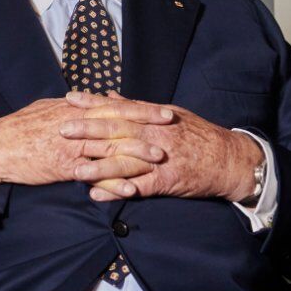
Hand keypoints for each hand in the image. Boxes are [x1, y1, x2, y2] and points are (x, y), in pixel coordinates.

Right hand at [0, 94, 175, 188]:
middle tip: (172, 127)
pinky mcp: (64, 168)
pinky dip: (113, 184)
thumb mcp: (48, 109)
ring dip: (136, 154)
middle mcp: (78, 125)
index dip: (142, 108)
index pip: (116, 106)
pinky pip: (93, 176)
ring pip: (110, 148)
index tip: (165, 109)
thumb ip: (73, 107)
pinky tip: (131, 190)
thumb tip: (90, 101)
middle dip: (147, 125)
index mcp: (76, 109)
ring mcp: (72, 147)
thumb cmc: (21, 127)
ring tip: (160, 159)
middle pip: (118, 123)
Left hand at [59, 93, 255, 202]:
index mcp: (154, 117)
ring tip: (74, 170)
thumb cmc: (198, 135)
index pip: (119, 107)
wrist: (228, 159)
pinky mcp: (166, 181)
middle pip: (117, 131)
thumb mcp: (170, 113)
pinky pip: (138, 187)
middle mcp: (155, 134)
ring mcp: (161, 158)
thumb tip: (111, 95)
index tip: (69, 99)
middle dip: (87, 131)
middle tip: (61, 129)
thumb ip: (138, 107)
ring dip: (98, 167)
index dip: (93, 103)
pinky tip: (97, 196)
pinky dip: (116, 191)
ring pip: (125, 161)